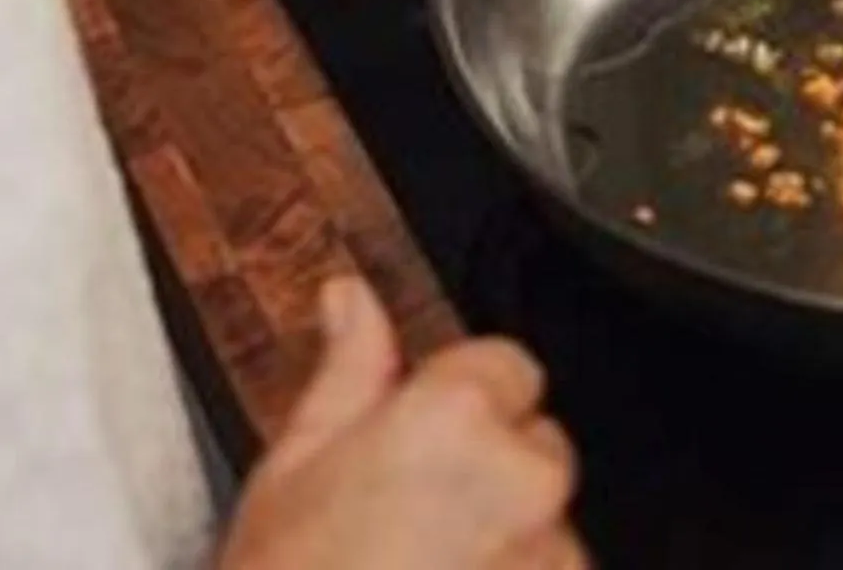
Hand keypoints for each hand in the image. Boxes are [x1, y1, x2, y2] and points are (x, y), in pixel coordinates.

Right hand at [219, 276, 582, 569]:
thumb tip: (352, 299)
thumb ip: (347, 373)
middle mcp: (522, 482)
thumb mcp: (290, 472)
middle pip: (536, 452)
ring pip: (547, 536)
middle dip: (490, 484)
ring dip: (506, 556)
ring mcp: (552, 560)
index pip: (507, 367)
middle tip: (410, 535)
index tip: (423, 451)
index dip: (460, 408)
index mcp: (454, 419)